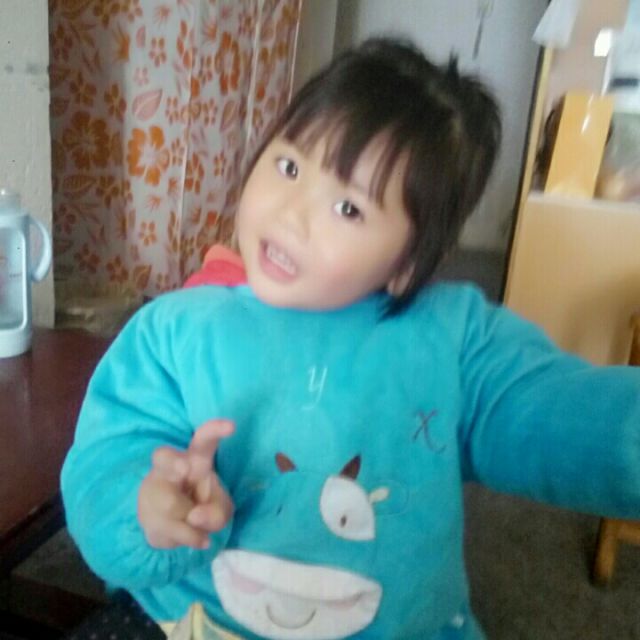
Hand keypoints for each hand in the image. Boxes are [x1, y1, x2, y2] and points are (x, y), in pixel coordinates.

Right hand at [138, 419, 234, 548]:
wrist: (170, 528)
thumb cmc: (200, 507)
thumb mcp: (220, 511)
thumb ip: (217, 513)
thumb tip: (195, 516)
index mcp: (196, 459)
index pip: (203, 440)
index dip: (215, 430)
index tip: (232, 426)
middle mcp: (170, 469)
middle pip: (163, 457)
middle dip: (173, 462)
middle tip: (184, 469)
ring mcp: (154, 490)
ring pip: (172, 505)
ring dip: (192, 521)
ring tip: (198, 522)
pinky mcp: (147, 513)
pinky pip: (170, 528)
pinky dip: (190, 537)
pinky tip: (198, 538)